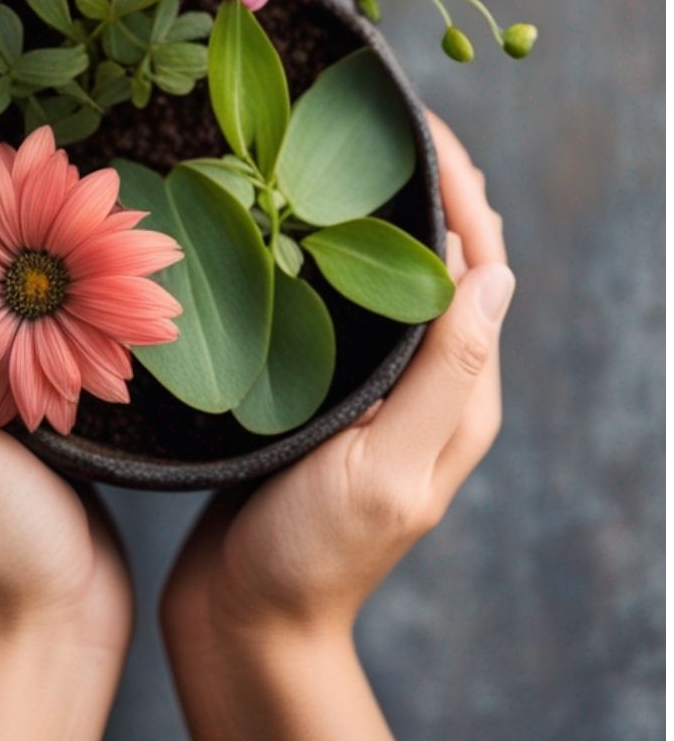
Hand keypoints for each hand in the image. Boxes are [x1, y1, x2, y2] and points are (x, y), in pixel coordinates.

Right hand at [159, 112, 514, 740]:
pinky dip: (338, 260)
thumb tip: (493, 274)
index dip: (463, 192)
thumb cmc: (313, 551)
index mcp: (460, 397)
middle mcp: (427, 386)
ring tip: (345, 160)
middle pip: (444, 266)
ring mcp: (376, 390)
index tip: (425, 126)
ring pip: (393, 282)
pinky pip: (346, 311)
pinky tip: (298, 234)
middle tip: (383, 125)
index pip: (480, 270)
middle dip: (431, 189)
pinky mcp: (327, 396)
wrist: (246, 614)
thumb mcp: (390, 466)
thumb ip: (447, 374)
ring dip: (384, 218)